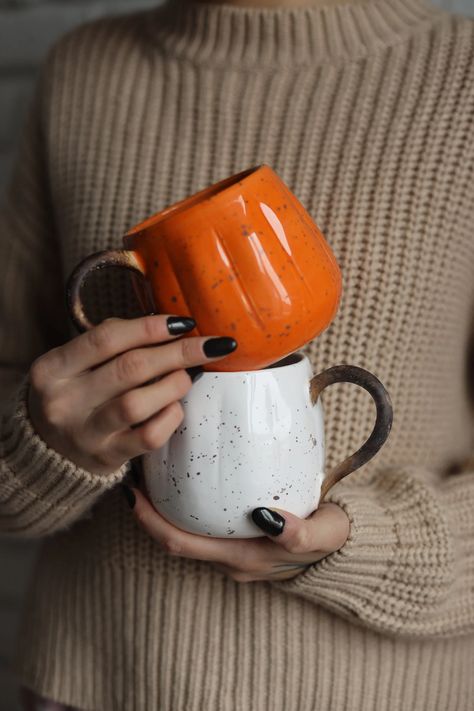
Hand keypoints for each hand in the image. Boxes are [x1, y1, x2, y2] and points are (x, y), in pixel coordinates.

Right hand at [27, 314, 236, 475]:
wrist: (49, 454)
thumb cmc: (75, 396)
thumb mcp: (75, 365)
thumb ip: (112, 343)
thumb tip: (168, 326)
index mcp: (53, 368)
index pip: (106, 338)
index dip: (150, 327)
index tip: (184, 322)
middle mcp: (64, 401)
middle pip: (129, 368)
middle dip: (177, 353)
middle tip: (209, 346)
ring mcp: (85, 433)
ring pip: (138, 403)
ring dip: (174, 384)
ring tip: (189, 376)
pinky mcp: (107, 458)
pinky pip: (148, 437)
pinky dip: (170, 418)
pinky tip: (174, 407)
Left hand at [124, 485, 349, 580]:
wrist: (344, 549)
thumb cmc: (332, 539)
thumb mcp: (325, 533)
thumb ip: (300, 533)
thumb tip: (266, 518)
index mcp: (241, 558)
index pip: (180, 543)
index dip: (150, 520)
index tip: (131, 490)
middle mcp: (228, 558)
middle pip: (173, 536)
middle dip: (146, 508)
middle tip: (132, 469)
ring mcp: (231, 550)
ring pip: (185, 529)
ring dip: (162, 505)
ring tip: (150, 466)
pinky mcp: (236, 537)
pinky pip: (200, 522)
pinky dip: (184, 501)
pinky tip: (184, 471)